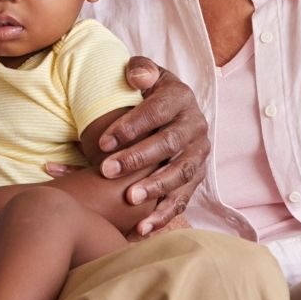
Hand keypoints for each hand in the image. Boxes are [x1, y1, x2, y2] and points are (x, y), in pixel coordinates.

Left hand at [89, 58, 209, 234]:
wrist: (172, 110)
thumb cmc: (148, 93)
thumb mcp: (146, 75)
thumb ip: (140, 70)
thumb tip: (136, 76)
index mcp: (180, 98)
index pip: (157, 112)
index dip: (131, 126)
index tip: (102, 141)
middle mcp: (195, 126)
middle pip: (168, 144)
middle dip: (137, 159)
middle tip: (107, 171)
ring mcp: (198, 154)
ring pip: (180, 173)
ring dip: (155, 188)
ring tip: (130, 200)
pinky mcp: (196, 178)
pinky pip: (183, 198)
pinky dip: (164, 215)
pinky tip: (142, 228)